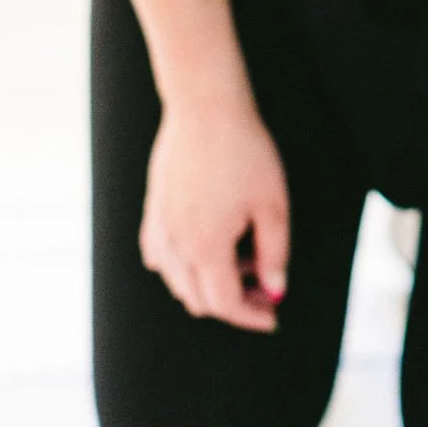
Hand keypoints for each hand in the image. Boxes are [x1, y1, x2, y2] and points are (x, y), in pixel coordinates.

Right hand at [138, 94, 290, 332]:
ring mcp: (158, 229)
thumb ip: (274, 254)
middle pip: (199, 299)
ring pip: (177, 282)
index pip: (225, 303)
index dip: (251, 316)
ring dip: (210, 284)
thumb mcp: (273, 206)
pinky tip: (210, 247)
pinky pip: (161, 257)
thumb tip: (276, 291)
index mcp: (205, 248)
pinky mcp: (152, 212)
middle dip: (234, 303)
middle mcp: (174, 246)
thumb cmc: (246, 153)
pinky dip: (184, 266)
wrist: (205, 110)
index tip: (273, 316)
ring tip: (246, 259)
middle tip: (266, 290)